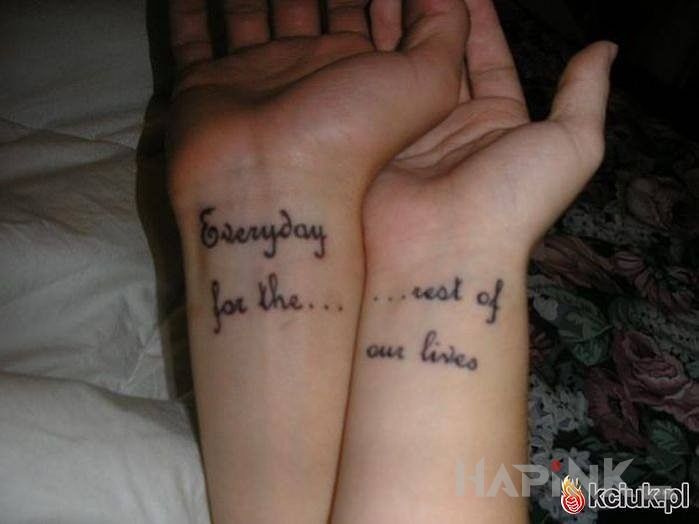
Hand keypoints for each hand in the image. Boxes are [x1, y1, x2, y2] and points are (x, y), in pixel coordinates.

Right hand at [167, 0, 468, 209]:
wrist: (274, 188)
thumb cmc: (354, 136)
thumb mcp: (430, 86)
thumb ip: (445, 29)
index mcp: (368, 74)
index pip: (380, 14)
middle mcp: (317, 75)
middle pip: (320, 7)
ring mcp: (262, 79)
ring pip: (256, 13)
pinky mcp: (209, 84)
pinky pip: (194, 37)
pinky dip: (191, 9)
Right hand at [363, 0, 616, 274]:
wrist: (445, 250)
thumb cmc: (512, 202)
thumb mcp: (572, 144)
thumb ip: (583, 93)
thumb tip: (603, 49)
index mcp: (501, 123)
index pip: (491, 58)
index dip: (480, 22)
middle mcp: (456, 127)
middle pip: (448, 62)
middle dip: (436, 23)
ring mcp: (414, 136)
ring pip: (410, 73)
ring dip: (402, 36)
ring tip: (389, 1)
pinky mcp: (378, 144)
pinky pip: (380, 95)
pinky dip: (374, 64)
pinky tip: (365, 34)